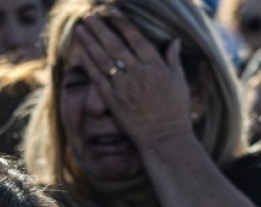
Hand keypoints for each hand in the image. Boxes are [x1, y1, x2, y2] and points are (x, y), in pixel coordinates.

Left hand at [75, 15, 194, 148]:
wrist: (166, 138)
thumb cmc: (176, 112)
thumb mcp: (180, 82)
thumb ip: (174, 60)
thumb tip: (174, 41)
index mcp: (155, 65)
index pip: (135, 38)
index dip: (122, 24)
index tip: (112, 14)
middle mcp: (138, 72)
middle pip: (114, 45)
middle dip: (100, 29)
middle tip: (88, 18)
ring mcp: (124, 86)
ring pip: (103, 59)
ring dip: (90, 43)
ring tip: (80, 30)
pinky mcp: (113, 101)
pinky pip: (98, 79)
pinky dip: (88, 65)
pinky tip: (81, 54)